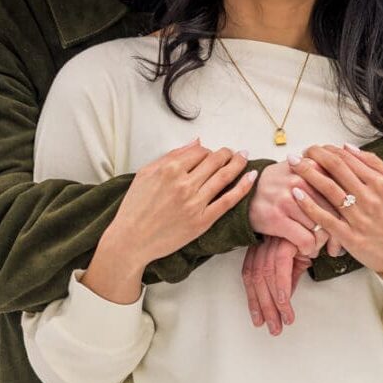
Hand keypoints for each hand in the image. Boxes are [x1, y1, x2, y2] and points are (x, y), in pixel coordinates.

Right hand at [87, 140, 257, 299]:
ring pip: (224, 176)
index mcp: (169, 169)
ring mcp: (195, 203)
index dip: (208, 150)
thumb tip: (196, 142)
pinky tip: (251, 177)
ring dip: (238, 163)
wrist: (131, 240)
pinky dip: (242, 187)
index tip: (210, 154)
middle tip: (232, 153)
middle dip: (227, 153)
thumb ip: (171, 156)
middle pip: (215, 161)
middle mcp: (184, 184)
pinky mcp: (202, 221)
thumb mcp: (145, 174)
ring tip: (244, 157)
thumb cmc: (135, 207)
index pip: (199, 151)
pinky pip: (228, 200)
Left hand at [240, 237, 311, 334]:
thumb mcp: (298, 261)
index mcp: (262, 247)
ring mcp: (273, 240)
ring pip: (266, 276)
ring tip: (283, 321)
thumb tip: (282, 301)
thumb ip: (288, 279)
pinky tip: (285, 303)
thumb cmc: (311, 237)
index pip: (250, 276)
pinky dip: (282, 286)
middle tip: (273, 328)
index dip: (253, 300)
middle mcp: (264, 243)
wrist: (325, 219)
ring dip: (274, 303)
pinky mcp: (286, 239)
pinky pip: (280, 266)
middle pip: (256, 278)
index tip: (258, 320)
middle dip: (263, 307)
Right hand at [248, 159, 341, 256]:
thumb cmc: (276, 185)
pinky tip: (305, 249)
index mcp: (312, 167)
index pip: (343, 192)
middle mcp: (302, 180)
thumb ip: (324, 174)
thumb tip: (353, 188)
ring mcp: (289, 199)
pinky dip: (308, 248)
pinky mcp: (277, 217)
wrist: (244, 194)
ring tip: (318, 247)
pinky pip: (305, 240)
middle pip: (336, 213)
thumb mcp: (300, 170)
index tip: (349, 226)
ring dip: (321, 243)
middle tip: (336, 246)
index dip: (350, 213)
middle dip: (338, 234)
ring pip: (322, 229)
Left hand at [290, 144, 382, 278]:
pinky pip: (325, 217)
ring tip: (293, 165)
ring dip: (308, 173)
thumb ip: (374, 163)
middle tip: (299, 152)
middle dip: (314, 156)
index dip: (328, 150)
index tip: (316, 149)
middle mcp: (370, 197)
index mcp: (380, 182)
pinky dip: (309, 204)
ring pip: (328, 189)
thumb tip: (348, 147)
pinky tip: (296, 193)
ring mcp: (359, 217)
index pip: (348, 158)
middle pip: (336, 168)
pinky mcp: (349, 236)